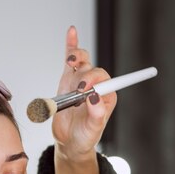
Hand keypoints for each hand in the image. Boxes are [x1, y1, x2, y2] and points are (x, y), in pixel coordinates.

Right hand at [52, 26, 116, 160]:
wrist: (69, 142)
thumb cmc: (84, 138)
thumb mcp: (93, 130)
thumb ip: (96, 114)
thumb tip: (94, 97)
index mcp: (107, 96)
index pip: (106, 80)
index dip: (97, 80)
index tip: (87, 89)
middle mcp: (96, 86)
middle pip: (92, 69)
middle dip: (84, 77)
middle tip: (77, 92)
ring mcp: (81, 81)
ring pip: (82, 61)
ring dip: (76, 58)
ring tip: (71, 63)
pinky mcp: (67, 80)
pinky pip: (70, 59)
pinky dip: (71, 45)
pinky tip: (72, 31)